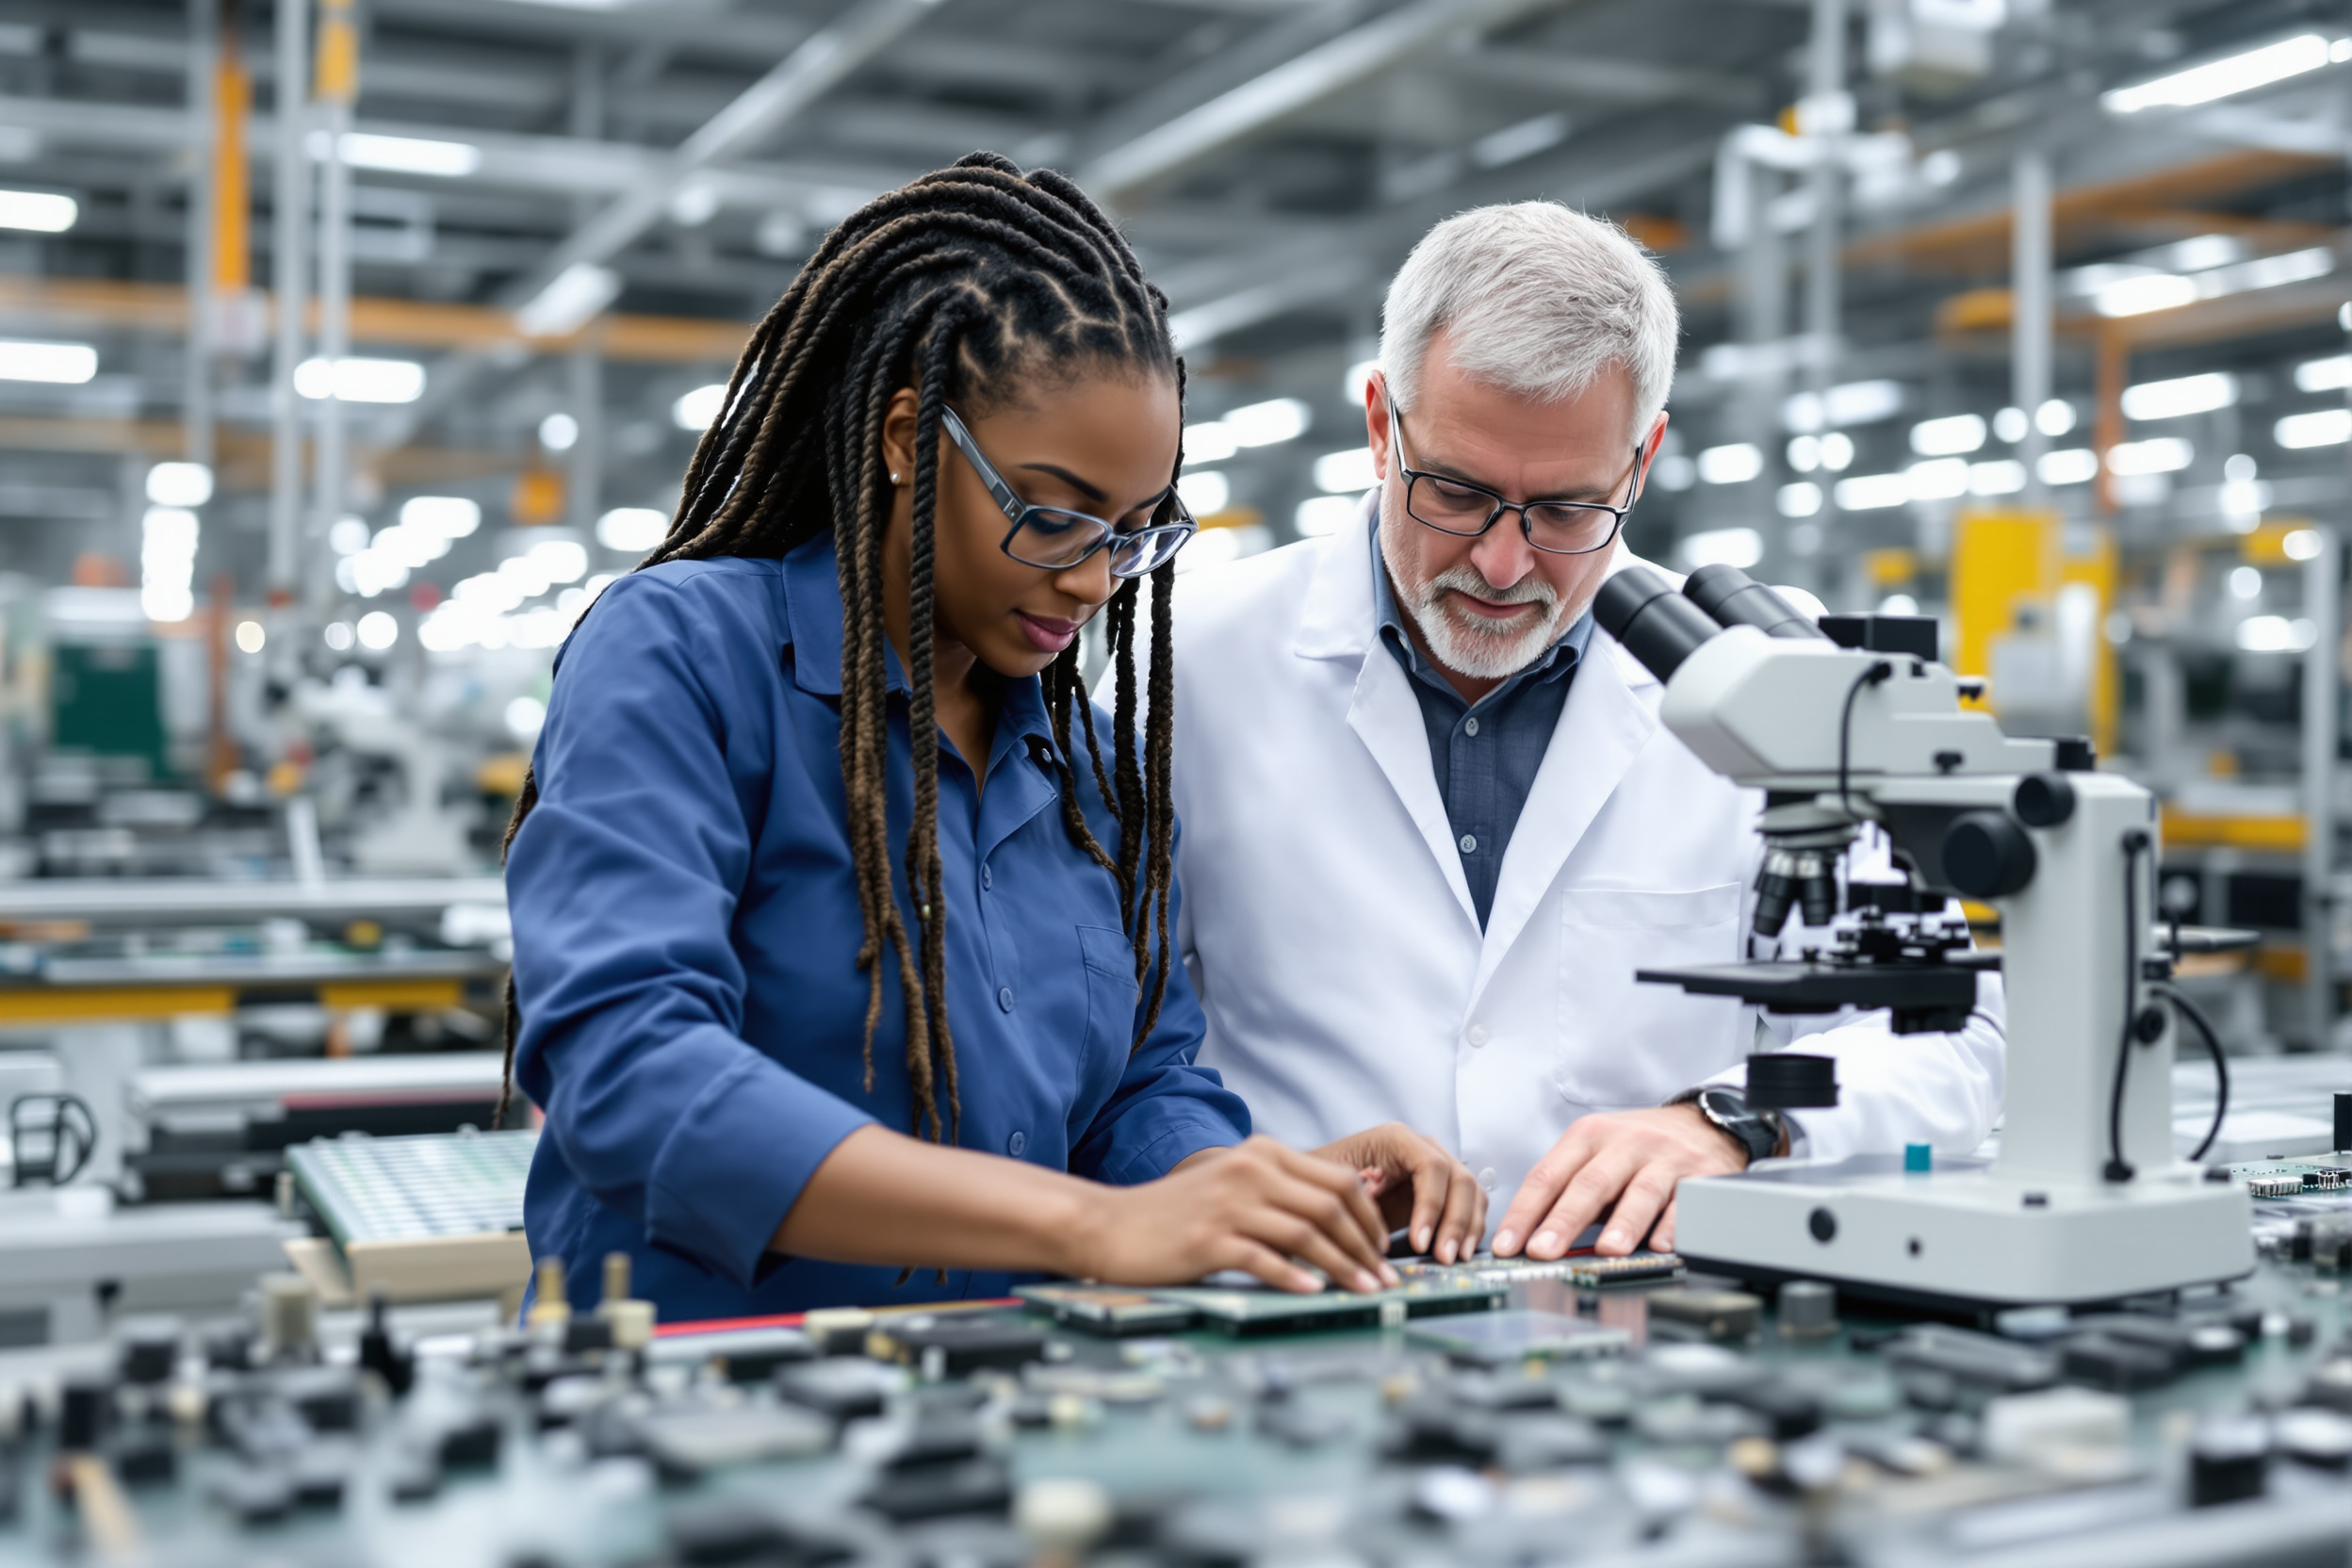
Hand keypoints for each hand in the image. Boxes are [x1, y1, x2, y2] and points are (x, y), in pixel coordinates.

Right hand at [1071, 1135, 1400, 1294]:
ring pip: (1308, 1235)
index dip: (1370, 1219)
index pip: (1339, 1181)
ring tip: (1364, 1293)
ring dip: (1344, 1268)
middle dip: (1366, 1247)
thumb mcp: (1233, 1188)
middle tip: (1385, 1280)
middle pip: (1332, 1206)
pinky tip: (1316, 1294)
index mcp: (1261, 1153)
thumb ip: (1280, 1194)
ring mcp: (1229, 1204)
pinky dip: (1298, 1279)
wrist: (1110, 1226)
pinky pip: (1267, 1260)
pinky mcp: (1210, 1240)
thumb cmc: (1176, 1216)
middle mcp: (1249, 1170)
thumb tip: (1339, 1221)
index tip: (1382, 1252)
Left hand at [1311, 1122, 1486, 1262]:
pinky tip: (1460, 1254)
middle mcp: (1423, 1148)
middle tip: (1444, 1257)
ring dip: (1469, 1228)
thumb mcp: (1333, 1188)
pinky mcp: (1444, 1191)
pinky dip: (1470, 1230)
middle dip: (1455, 1222)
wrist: (1328, 1193)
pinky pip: (1471, 1206)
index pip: (1432, 1166)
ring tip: (1456, 1259)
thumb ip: (1353, 1200)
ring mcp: (1438, 1167)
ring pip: (1471, 1193)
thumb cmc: (1325, 1186)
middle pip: (1459, 1179)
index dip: (1431, 1205)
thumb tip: (1372, 1229)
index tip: (1419, 1242)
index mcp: (1396, 1139)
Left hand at [1491, 1105, 1746, 1260]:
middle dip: (1564, 1220)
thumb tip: (1529, 1240)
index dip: (1524, 1212)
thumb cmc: (1637, 1147)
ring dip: (1622, 1222)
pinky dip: (1673, 1226)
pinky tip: (1661, 1245)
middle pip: (1590, 1183)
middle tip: (1543, 1251)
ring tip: (1608, 1250)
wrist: (1701, 1123)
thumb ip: (1567, 1192)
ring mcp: (1664, 1158)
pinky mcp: (1701, 1175)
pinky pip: (1686, 1202)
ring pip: (1640, 1190)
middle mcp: (1625, 1143)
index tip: (1507, 1245)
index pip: (1548, 1175)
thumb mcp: (1596, 1155)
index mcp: (1588, 1136)